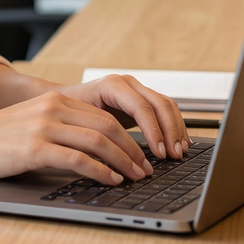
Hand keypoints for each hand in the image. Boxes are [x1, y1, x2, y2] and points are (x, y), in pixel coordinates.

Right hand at [0, 89, 156, 186]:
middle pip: (107, 126)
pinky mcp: (34, 148)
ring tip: (135, 177)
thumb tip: (96, 151)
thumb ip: (60, 128)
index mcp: (53, 100)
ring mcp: (43, 127)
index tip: (140, 156)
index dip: (128, 137)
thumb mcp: (32, 124)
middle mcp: (51, 108)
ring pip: (98, 141)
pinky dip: (100, 171)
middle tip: (146, 170)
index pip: (103, 116)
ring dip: (123, 162)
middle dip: (133, 150)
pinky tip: (110, 180)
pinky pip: (78, 159)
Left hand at [62, 73, 188, 159]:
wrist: (64, 98)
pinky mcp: (142, 98)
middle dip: (170, 131)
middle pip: (159, 104)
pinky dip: (174, 126)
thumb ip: (100, 134)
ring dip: (176, 129)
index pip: (141, 107)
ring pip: (167, 105)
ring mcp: (137, 89)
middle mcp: (127, 83)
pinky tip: (178, 143)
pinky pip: (165, 109)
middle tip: (174, 155)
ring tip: (179, 152)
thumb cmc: (70, 111)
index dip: (154, 131)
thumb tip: (116, 159)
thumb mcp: (81, 120)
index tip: (159, 153)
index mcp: (112, 85)